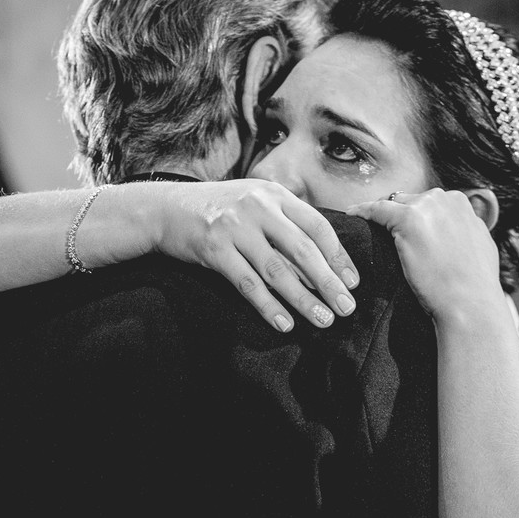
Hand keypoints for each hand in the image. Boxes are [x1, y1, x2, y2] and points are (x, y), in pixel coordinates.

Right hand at [153, 179, 359, 329]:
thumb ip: (284, 220)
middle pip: (303, 250)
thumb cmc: (217, 209)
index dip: (339, 256)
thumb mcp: (254, 201)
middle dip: (328, 283)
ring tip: (322, 320)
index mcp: (275, 194)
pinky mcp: (214, 249)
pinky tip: (283, 323)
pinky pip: (247, 283)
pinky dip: (267, 306)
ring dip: (303, 299)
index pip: (317, 227)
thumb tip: (321, 261)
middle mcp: (259, 207)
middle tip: (346, 308)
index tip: (352, 283)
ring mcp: (235, 228)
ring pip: (277, 270)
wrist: (166, 208)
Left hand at [346, 189, 503, 320]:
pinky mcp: (408, 219)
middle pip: (410, 200)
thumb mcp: (477, 245)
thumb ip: (462, 230)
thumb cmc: (473, 284)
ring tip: (366, 227)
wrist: (470, 302)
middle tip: (385, 234)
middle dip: (399, 215)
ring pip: (393, 204)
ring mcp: (427, 207)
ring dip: (382, 216)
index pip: (428, 202)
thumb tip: (456, 233)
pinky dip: (362, 211)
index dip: (414, 215)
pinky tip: (351, 215)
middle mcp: (445, 198)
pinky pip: (376, 209)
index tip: (402, 228)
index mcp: (461, 203)